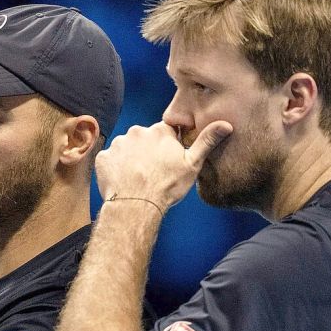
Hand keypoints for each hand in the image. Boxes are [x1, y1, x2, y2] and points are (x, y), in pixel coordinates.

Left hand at [95, 121, 231, 209]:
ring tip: (138, 178)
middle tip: (153, 172)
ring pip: (127, 148)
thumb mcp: (192, 164)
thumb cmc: (167, 186)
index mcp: (160, 131)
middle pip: (144, 139)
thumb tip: (226, 124)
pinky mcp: (104, 157)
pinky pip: (111, 160)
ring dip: (131, 159)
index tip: (168, 161)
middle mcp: (137, 132)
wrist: (136, 205)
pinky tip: (124, 181)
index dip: (168, 147)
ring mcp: (118, 144)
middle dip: (148, 151)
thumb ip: (207, 141)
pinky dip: (116, 168)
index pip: (165, 132)